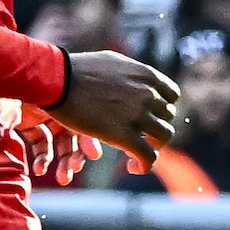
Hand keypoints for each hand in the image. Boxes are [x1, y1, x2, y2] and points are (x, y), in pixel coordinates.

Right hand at [49, 50, 181, 163]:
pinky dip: (144, 165)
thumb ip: (130, 72)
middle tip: (140, 137)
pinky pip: (147, 156)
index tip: (150, 117)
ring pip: (163, 138)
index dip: (161, 109)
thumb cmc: (77, 70)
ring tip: (137, 152)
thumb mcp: (112, 62)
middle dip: (155, 128)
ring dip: (153, 147)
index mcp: (146, 75)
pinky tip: (132, 167)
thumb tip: (136, 79)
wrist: (58, 80)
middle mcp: (147, 94)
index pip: (171, 96)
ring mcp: (138, 115)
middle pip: (167, 117)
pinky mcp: (124, 136)